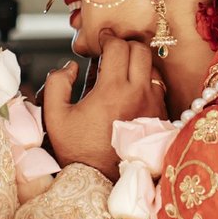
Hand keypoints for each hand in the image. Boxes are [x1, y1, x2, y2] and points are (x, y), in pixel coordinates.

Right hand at [43, 39, 166, 178]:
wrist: (102, 180)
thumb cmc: (78, 151)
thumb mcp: (55, 117)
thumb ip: (57, 84)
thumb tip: (72, 67)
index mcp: (114, 89)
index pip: (119, 47)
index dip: (108, 38)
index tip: (101, 39)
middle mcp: (140, 93)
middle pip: (141, 50)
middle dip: (125, 45)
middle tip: (112, 50)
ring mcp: (154, 105)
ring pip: (153, 68)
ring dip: (138, 63)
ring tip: (122, 70)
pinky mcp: (161, 117)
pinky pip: (159, 87)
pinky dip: (147, 81)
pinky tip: (133, 89)